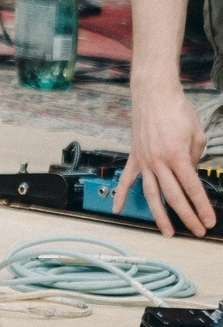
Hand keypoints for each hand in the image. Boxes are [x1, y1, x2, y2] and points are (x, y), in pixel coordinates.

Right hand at [119, 78, 215, 237]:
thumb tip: (190, 175)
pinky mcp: (134, 157)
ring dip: (160, 216)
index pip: (192, 189)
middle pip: (173, 196)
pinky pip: (126, 179)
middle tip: (196, 231)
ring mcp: (144, 160)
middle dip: (187, 217)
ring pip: (151, 194)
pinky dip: (121, 195)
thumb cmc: (177, 110)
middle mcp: (159, 161)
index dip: (202, 207)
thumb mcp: (196, 135)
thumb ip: (195, 159)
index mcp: (177, 156)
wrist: (154, 94)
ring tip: (168, 232)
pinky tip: (118, 209)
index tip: (209, 221)